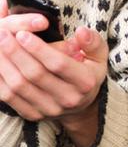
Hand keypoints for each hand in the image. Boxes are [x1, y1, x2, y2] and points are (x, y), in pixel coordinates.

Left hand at [0, 19, 106, 146]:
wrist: (82, 105)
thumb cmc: (88, 72)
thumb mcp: (99, 56)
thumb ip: (93, 41)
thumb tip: (80, 32)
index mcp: (85, 82)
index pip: (58, 64)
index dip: (38, 49)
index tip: (22, 33)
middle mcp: (68, 99)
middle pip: (35, 75)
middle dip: (16, 52)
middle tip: (3, 34)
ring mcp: (49, 110)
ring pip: (19, 87)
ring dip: (4, 65)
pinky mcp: (33, 115)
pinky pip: (10, 99)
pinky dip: (0, 80)